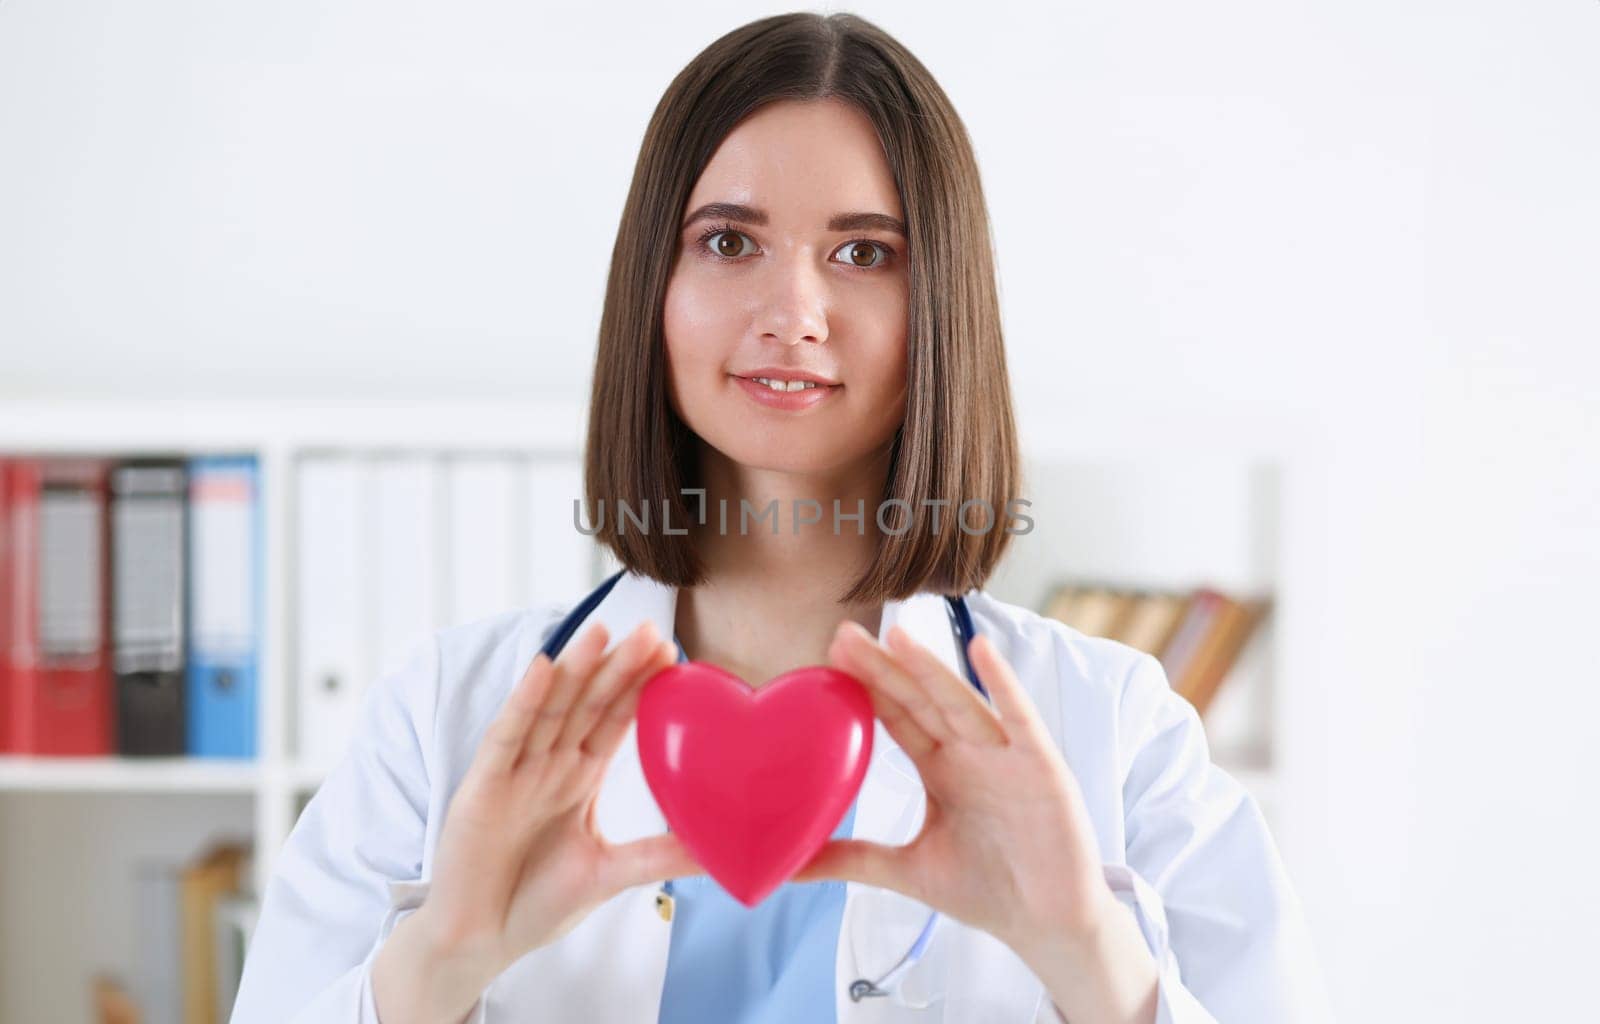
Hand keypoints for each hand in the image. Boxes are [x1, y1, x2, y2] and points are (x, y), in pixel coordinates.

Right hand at [403, 620, 700, 980]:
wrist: (477, 941)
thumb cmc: (535, 904)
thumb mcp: (609, 873)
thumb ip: (659, 856)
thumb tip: (722, 851)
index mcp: (579, 776)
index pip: (614, 719)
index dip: (640, 686)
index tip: (671, 653)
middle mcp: (549, 764)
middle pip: (588, 702)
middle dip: (618, 666)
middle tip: (650, 630)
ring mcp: (515, 771)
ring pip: (549, 707)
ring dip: (575, 668)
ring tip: (602, 630)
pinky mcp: (482, 787)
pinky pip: (506, 736)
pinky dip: (523, 701)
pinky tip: (543, 668)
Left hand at [791, 621, 1118, 958]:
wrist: (1047, 925)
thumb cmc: (987, 890)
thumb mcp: (907, 871)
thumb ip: (851, 859)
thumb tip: (787, 865)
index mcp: (941, 769)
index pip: (897, 717)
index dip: (866, 686)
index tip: (829, 655)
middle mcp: (969, 754)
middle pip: (920, 700)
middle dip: (884, 666)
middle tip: (844, 633)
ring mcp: (1004, 756)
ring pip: (959, 702)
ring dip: (930, 669)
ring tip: (896, 636)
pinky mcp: (1040, 767)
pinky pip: (1018, 718)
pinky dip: (1002, 684)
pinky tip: (980, 650)